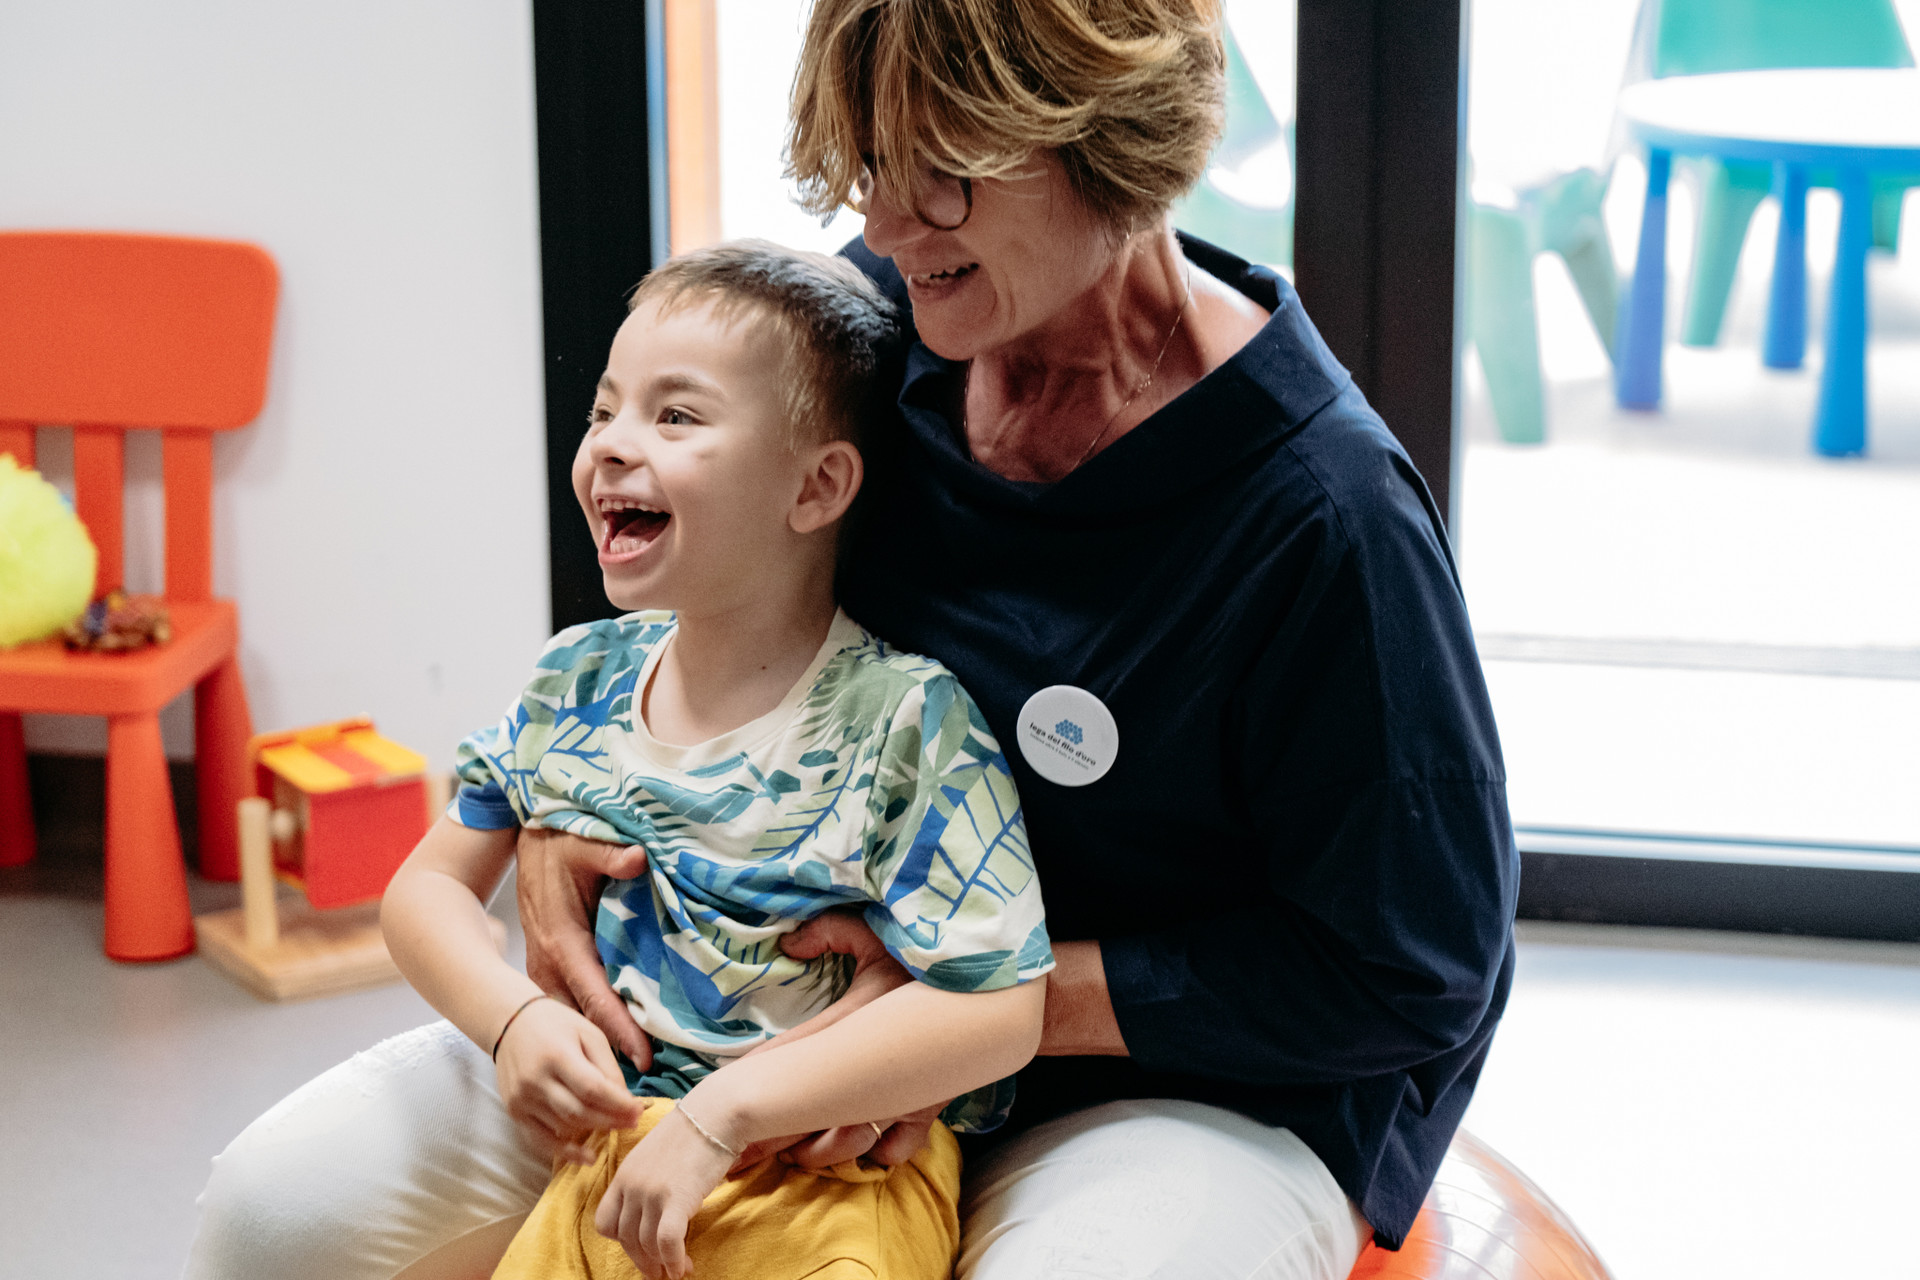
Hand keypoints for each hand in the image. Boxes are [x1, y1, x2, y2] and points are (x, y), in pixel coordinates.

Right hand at [494, 996, 642, 1164]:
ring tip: (614, 1127)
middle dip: (611, 1121)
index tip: (638, 1110)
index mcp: (557, 1055)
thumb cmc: (556, 1024)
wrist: (511, 1023)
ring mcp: (522, 1099)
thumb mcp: (588, 1033)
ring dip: (593, 1131)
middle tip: (632, 1122)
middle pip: (579, 1112)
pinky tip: (587, 1156)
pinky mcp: (514, 1111)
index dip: (618, 1105)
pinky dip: (565, 1152)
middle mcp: (536, 1080)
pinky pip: (541, 1140)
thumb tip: (625, 1100)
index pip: (592, 1089)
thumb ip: (607, 1066)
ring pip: (564, 1127)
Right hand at [517, 827, 652, 1066]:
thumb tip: (637, 858)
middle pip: (584, 1023)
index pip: (597, 997)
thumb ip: (610, 855)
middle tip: (646, 1084)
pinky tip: (611, 1051)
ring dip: (598, 1047)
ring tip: (633, 1079)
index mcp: (563, 943)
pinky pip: (569, 1009)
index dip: (621, 1030)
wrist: (525, 842)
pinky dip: (588, 1031)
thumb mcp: (583, 845)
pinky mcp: (547, 970)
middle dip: (612, 1054)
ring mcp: (544, 971)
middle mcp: (549, 966)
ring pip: (573, 1021)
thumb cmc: (558, 845)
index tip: (645, 1060)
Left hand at [595, 1105, 735, 1279]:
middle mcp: (632, 1186)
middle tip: (656, 1272)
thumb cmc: (693, 1132)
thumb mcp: (656, 1154)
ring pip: (647, 1244)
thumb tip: (652, 1209)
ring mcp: (652, 1193)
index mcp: (624, 1175)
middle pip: (626, 1238)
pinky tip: (683, 1266)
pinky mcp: (676, 1199)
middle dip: (642, 1259)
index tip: (639, 1246)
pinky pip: (668, 1242)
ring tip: (676, 1271)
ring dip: (661, 1264)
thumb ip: (646, 1179)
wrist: (715, 1114)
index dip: (621, 1240)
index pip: (605, 1222)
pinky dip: (674, 1260)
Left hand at [721, 910, 945, 1171]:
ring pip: (855, 1141)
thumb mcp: (878, 932)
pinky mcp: (930, 1102)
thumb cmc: (934, 954)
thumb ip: (831, 932)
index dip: (763, 1085)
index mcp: (860, 1022)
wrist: (1001, 986)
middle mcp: (880, 1067)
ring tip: (795, 1156)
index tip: (734, 1104)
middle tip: (749, 1150)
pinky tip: (862, 1156)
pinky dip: (881, 1157)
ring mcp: (907, 1092)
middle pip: (819, 1115)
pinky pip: (902, 1146)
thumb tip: (788, 943)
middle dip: (781, 1137)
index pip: (798, 1058)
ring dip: (822, 1153)